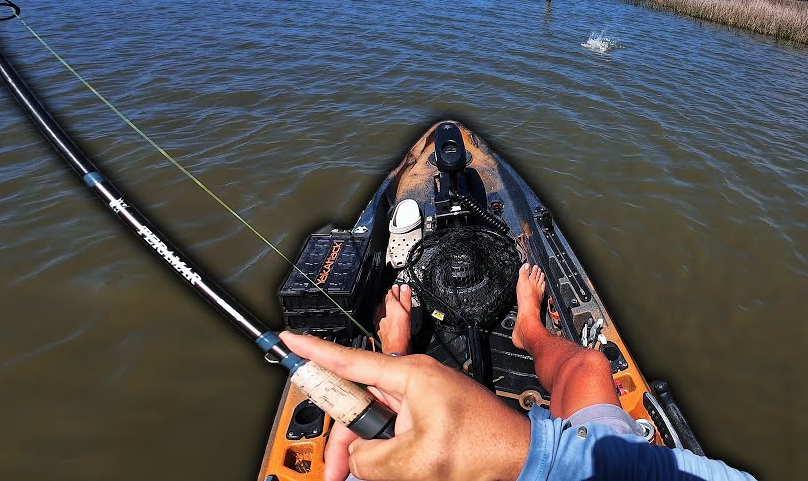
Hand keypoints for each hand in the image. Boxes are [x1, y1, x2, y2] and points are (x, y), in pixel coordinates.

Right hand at [280, 331, 529, 480]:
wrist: (517, 457)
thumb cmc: (483, 447)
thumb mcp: (413, 461)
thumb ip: (370, 458)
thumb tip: (355, 459)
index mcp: (410, 375)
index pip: (350, 361)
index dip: (314, 351)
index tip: (290, 339)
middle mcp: (414, 380)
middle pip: (357, 405)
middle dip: (344, 442)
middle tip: (335, 472)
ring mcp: (422, 396)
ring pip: (374, 422)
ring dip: (366, 454)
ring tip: (373, 476)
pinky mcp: (429, 413)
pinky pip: (394, 429)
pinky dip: (385, 453)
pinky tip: (391, 470)